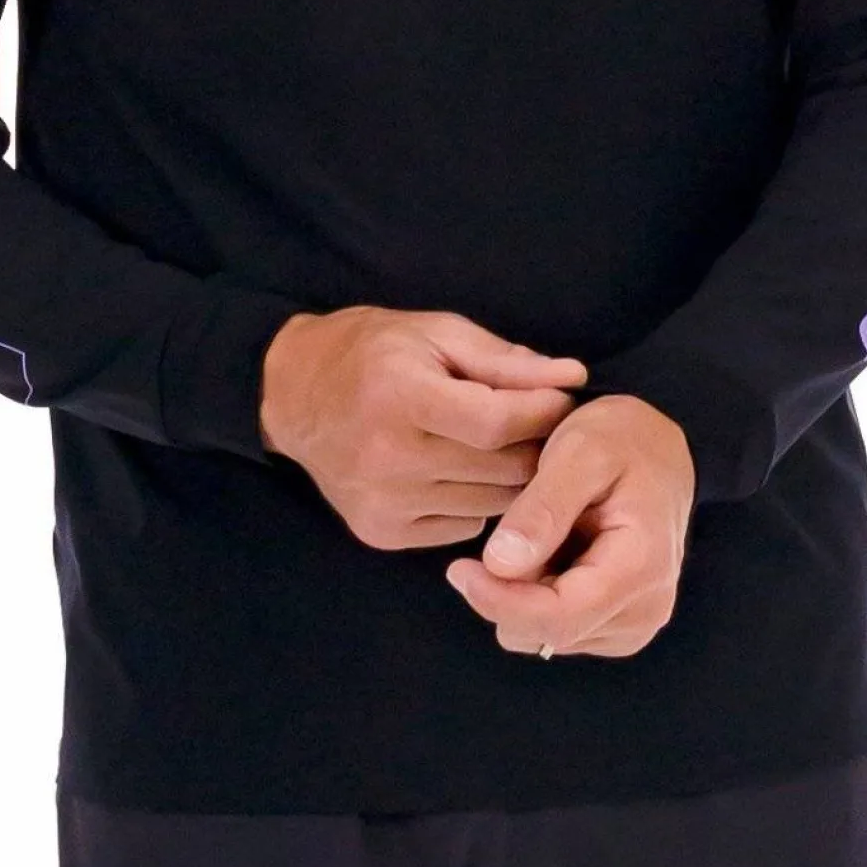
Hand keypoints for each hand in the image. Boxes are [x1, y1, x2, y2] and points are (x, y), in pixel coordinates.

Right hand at [258, 306, 588, 551]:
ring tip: (502, 445)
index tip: (561, 399)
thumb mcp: (437, 333)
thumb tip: (573, 377)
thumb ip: (506, 361)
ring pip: (490, 505)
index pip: (498, 423)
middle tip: (537, 423)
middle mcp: (389, 457)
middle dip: (535, 444)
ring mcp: (383, 502)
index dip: (543, 412)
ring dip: (510, 477)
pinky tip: (460, 470)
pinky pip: (462, 527)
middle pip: (501, 469)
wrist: (294, 396)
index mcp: (401, 396)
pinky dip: (475, 501)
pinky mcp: (380, 533)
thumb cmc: (373, 352)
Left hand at [443, 393, 695, 656]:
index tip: (459, 570)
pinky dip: (541, 596)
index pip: (559, 617)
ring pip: (546, 635)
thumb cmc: (621, 440)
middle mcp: (644, 609)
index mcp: (640, 566)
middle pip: (548, 632)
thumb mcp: (580, 452)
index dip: (499, 601)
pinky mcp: (619, 626)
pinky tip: (553, 551)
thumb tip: (500, 565)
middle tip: (507, 530)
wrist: (659, 449)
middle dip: (509, 591)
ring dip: (525, 593)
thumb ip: (543, 507)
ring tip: (543, 533)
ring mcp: (635, 623)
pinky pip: (558, 629)